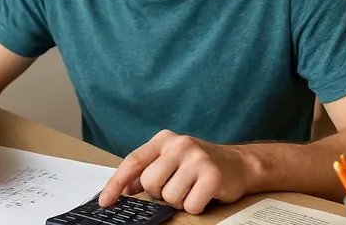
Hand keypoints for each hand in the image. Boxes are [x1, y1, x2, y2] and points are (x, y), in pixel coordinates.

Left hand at [98, 130, 250, 213]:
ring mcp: (197, 158)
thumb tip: (125, 190)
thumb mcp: (171, 160)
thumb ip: (148, 170)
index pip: (133, 161)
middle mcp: (179, 144)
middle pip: (151, 183)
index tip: (105, 201)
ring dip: (180, 200)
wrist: (239, 164)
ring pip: (170, 197)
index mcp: (164, 139)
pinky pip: (190, 205)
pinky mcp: (212, 175)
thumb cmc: (199, 164)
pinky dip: (195, 206)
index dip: (116, 183)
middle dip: (160, 193)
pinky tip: (204, 193)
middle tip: (176, 186)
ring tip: (192, 188)